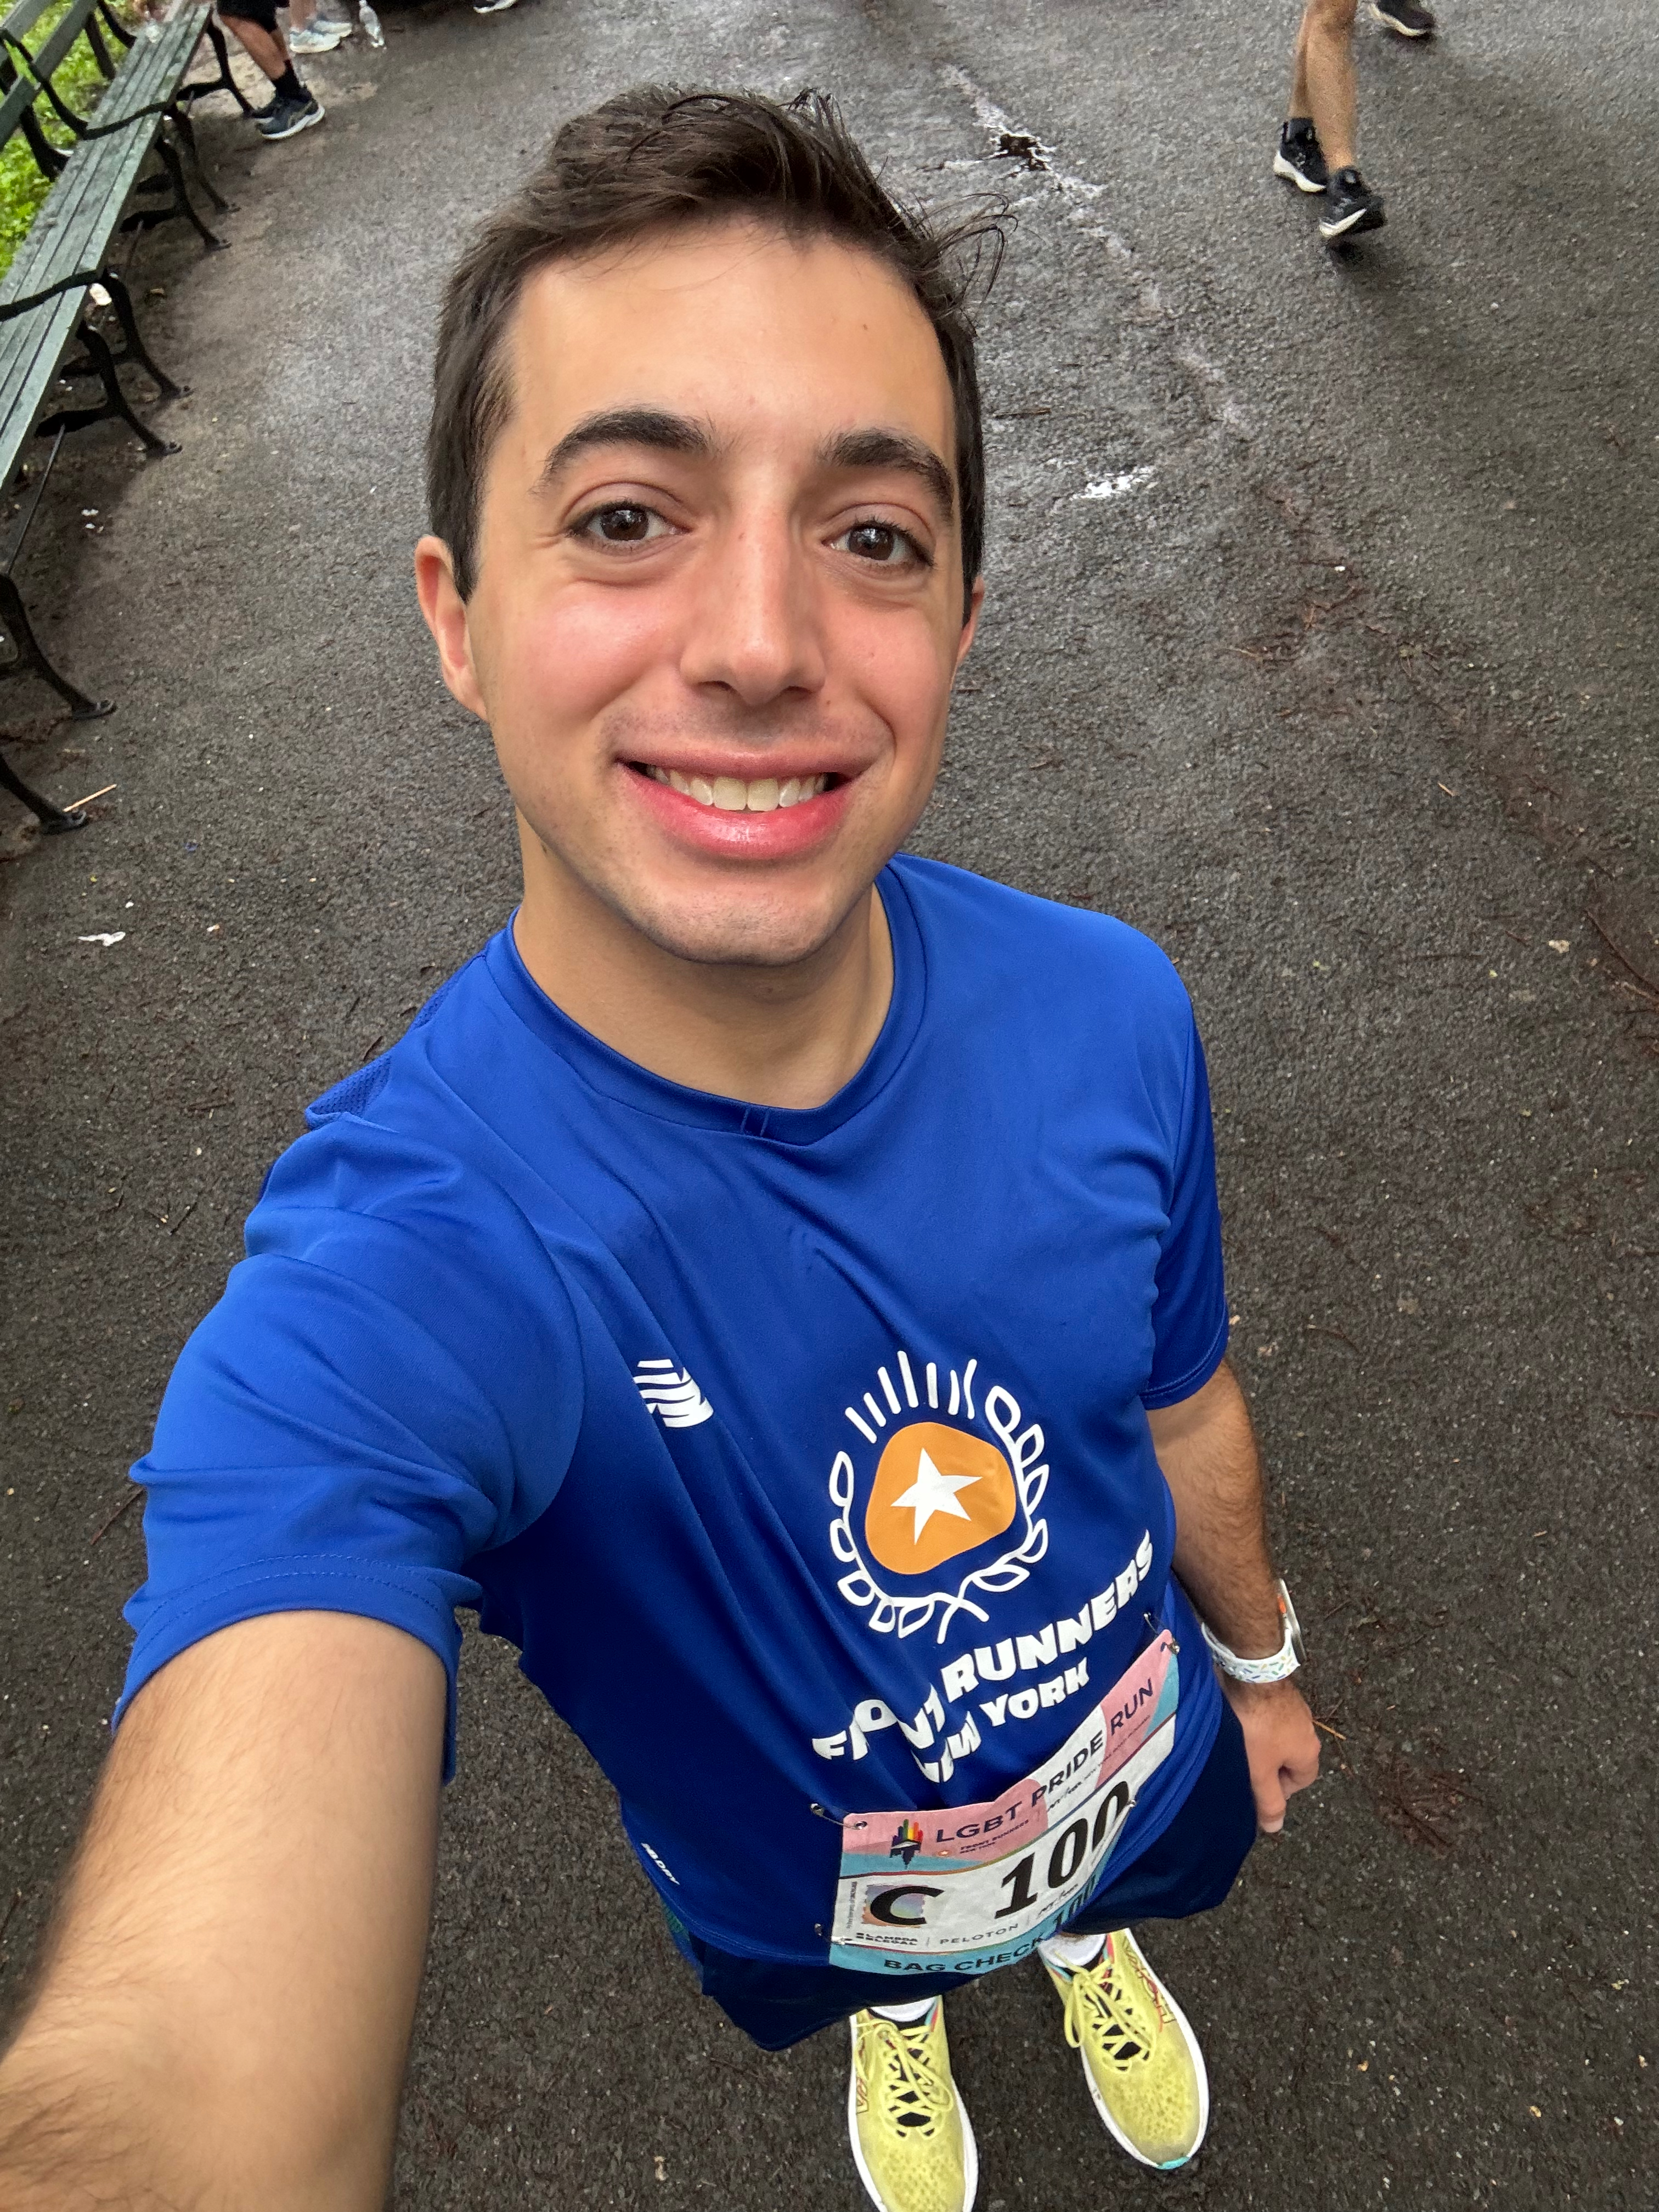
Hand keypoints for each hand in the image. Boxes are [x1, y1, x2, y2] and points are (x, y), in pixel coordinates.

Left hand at [1222, 1677, 1320, 1834]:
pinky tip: (1238, 1720)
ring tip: (1238, 1744)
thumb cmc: (1257, 1726)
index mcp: (1309, 1751)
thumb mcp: (1259, 1771)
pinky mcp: (1277, 1690)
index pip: (1301, 1781)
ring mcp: (1294, 1706)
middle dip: (1268, 1765)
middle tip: (1245, 1766)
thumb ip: (1268, 1801)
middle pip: (1289, 1757)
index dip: (1280, 1790)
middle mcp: (1307, 1728)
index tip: (1257, 1788)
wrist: (1252, 1671)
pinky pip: (1268, 1715)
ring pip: (1278, 1735)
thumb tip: (1276, 1829)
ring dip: (1261, 1742)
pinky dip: (1256, 1721)